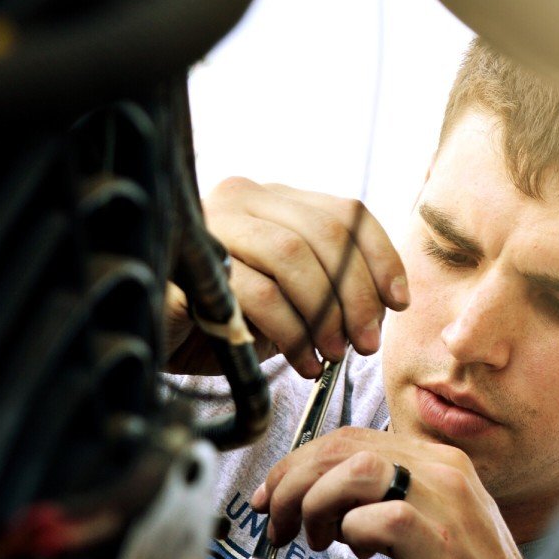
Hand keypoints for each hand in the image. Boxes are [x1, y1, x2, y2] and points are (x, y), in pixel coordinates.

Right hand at [164, 178, 408, 377]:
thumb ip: (331, 283)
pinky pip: (256, 291)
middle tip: (366, 343)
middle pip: (325, 232)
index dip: (381, 257)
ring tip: (333, 355)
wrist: (159, 341)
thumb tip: (387, 301)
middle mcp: (242, 197)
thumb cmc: (229, 320)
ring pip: (292, 256)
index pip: (346, 212)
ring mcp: (211, 223)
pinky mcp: (189, 262)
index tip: (399, 303)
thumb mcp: (291, 297)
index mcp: (273, 198)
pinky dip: (291, 332)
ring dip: (324, 314)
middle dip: (356, 295)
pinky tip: (303, 361)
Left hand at [251, 427, 526, 558]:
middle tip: (278, 520)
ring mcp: (444, 504)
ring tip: (315, 538)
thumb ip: (385, 500)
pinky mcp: (438, 542)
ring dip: (317, 502)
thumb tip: (325, 497)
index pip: (352, 438)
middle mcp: (443, 471)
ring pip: (355, 470)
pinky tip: (358, 554)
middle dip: (293, 482)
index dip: (300, 463)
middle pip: (344, 447)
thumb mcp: (427, 526)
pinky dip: (353, 533)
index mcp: (438, 462)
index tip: (274, 493)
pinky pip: (377, 518)